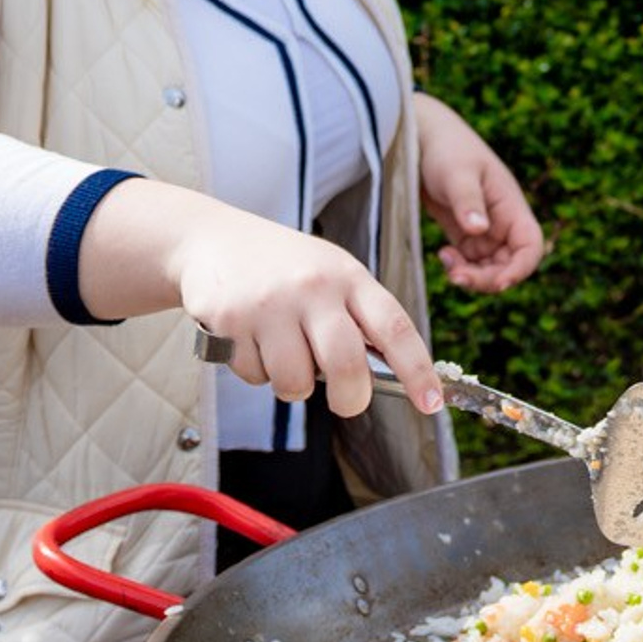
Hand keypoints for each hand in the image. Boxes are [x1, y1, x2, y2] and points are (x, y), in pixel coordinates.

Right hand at [74, 179, 445, 414]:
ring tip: (285, 356)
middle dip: (351, 398)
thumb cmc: (286, 267)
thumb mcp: (333, 274)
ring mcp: (270, 304)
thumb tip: (389, 375)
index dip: (417, 370)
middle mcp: (313, 288)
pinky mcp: (230, 321)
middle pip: (345, 365)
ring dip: (293, 385)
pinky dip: (256, 372)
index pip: (395, 328)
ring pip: (294, 380)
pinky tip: (251, 341)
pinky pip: (254, 375)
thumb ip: (360, 317)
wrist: (212, 239)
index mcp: (350, 277)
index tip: (431, 402)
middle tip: (348, 402)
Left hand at [414, 94, 545, 293]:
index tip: (499, 283)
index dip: (522, 269)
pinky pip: (471, 261)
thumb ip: (468, 202)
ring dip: (472, 275)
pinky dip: (459, 266)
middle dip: (488, 278)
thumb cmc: (445, 148)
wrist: (419, 137)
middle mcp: (502, 221)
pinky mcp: (464, 232)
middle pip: (510, 264)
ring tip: (446, 261)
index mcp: (511, 206)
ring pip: (489, 267)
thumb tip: (479, 231)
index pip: (531, 246)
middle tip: (456, 277)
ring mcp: (484, 228)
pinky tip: (443, 255)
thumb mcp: (457, 174)